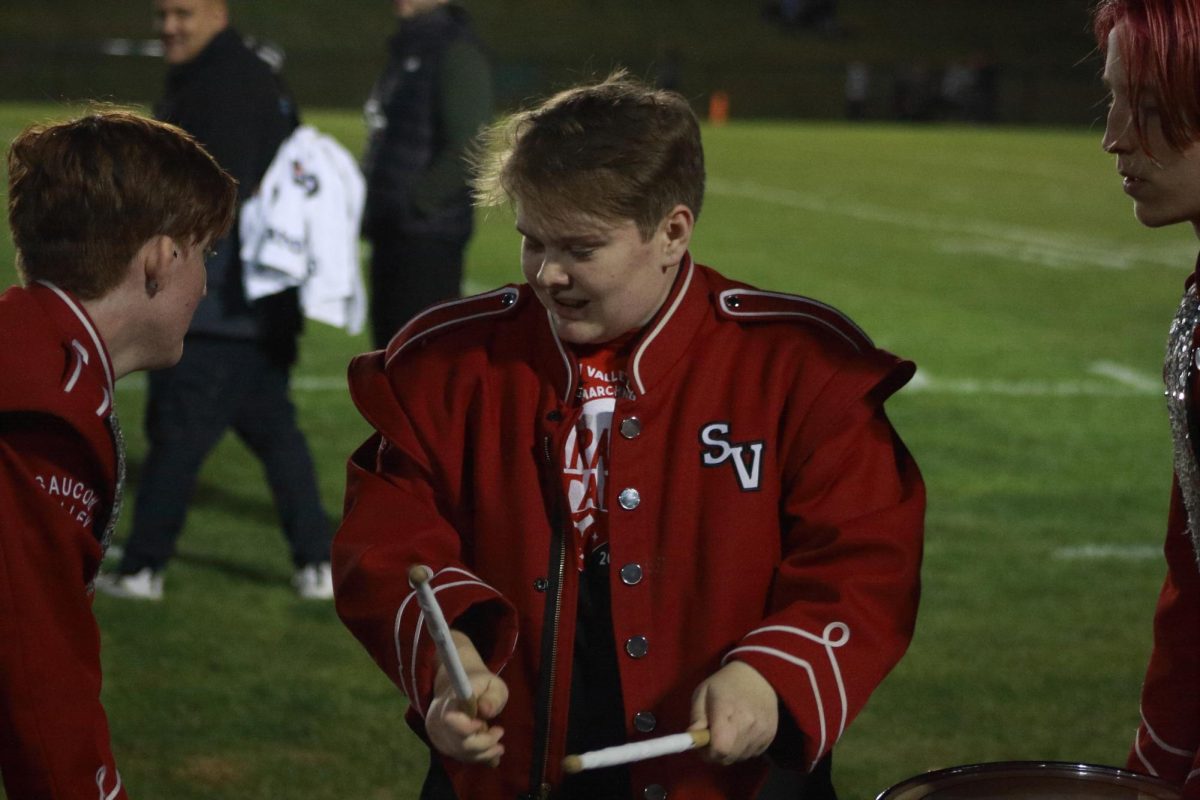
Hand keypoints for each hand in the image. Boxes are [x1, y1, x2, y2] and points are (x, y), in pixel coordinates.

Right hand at [425, 631, 508, 765]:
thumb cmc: (479, 686)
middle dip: (484, 743)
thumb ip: (492, 696)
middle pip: (460, 743)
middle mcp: (439, 722)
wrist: (458, 690)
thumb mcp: (492, 684)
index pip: (450, 720)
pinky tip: (493, 756)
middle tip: (500, 731)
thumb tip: (485, 710)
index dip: (467, 728)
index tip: (483, 723)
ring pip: (462, 754)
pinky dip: (479, 758)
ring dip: (484, 753)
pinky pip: (462, 758)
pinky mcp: (445, 746)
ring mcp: (440, 736)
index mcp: (449, 702)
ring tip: (499, 746)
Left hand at [689, 661, 778, 764]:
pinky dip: (743, 749)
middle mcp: (748, 724)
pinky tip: (741, 732)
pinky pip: (752, 754)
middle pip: (729, 757)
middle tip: (713, 739)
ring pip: (740, 757)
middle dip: (717, 754)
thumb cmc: (725, 684)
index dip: (708, 753)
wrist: (758, 676)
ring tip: (728, 732)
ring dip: (730, 751)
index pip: (720, 748)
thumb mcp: (703, 693)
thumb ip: (696, 717)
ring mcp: (761, 731)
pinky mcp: (770, 736)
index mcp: (727, 711)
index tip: (703, 745)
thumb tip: (693, 738)